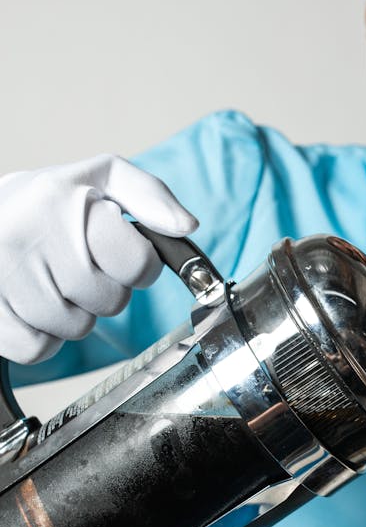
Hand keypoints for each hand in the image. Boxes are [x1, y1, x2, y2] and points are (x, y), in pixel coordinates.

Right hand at [0, 154, 197, 362]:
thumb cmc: (43, 203)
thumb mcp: (98, 178)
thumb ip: (148, 194)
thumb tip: (186, 226)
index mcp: (63, 201)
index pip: (138, 263)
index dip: (138, 266)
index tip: (118, 254)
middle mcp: (30, 237)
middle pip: (111, 302)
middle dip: (102, 290)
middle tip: (75, 265)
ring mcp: (4, 276)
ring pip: (77, 329)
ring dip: (71, 314)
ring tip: (48, 281)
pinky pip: (39, 349)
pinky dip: (42, 337)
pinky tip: (29, 305)